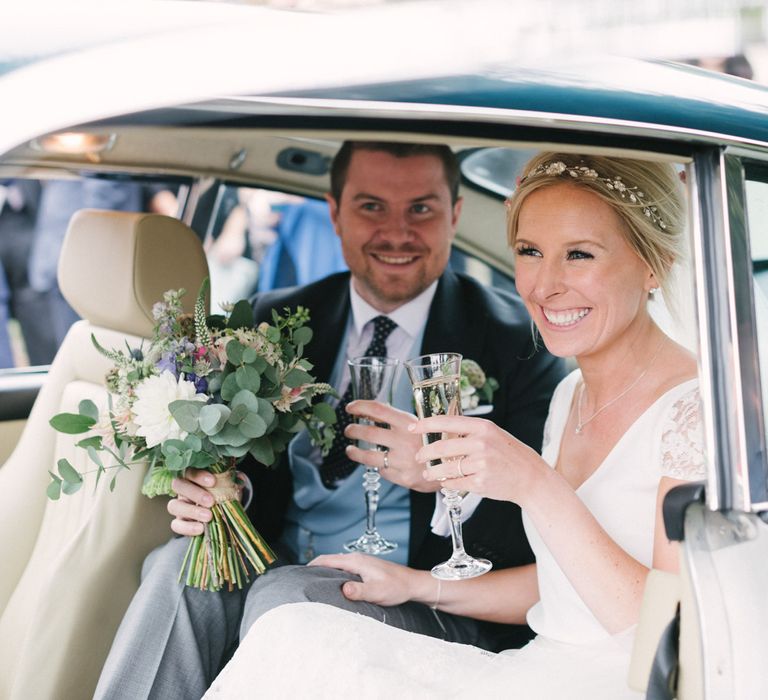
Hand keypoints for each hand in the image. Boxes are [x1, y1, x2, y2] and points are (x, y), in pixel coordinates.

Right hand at [167, 468, 243, 536]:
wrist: (221, 510)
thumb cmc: (221, 492)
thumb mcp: (225, 485)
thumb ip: (229, 481)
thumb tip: (240, 479)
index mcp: (192, 476)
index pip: (189, 471)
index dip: (198, 476)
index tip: (213, 481)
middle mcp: (182, 489)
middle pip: (178, 485)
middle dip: (195, 493)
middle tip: (211, 501)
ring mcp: (179, 506)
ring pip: (174, 505)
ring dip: (192, 511)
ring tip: (209, 516)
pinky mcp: (179, 522)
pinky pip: (176, 525)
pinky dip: (187, 527)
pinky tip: (201, 528)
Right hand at [309, 553, 425, 606]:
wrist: (413, 585)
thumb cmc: (397, 587)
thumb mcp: (377, 592)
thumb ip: (359, 590)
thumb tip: (343, 589)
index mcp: (356, 561)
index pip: (327, 559)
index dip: (311, 566)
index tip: (298, 575)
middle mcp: (357, 559)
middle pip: (329, 561)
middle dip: (315, 569)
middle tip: (302, 582)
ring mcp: (361, 564)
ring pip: (337, 566)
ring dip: (325, 573)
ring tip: (315, 585)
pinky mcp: (365, 570)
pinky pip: (344, 570)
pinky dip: (335, 576)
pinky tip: (334, 586)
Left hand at [344, 400, 438, 491]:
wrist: (456, 465)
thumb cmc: (438, 441)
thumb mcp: (424, 424)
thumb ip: (402, 419)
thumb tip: (376, 411)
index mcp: (409, 423)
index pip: (378, 409)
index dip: (360, 406)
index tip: (350, 407)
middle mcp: (403, 441)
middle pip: (368, 433)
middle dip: (353, 430)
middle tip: (348, 430)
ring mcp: (402, 461)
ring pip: (368, 456)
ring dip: (354, 452)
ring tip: (350, 449)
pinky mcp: (402, 478)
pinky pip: (383, 471)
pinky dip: (378, 466)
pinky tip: (378, 463)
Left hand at [408, 415, 544, 504]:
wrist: (530, 477)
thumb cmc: (509, 455)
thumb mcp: (492, 435)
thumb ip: (469, 433)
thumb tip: (441, 433)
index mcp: (482, 427)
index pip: (446, 422)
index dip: (426, 424)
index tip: (413, 427)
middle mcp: (481, 443)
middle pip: (441, 447)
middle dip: (425, 453)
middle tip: (419, 457)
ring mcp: (481, 464)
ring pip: (445, 468)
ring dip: (432, 472)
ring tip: (428, 473)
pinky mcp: (480, 482)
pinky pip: (454, 483)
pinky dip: (447, 483)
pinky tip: (446, 482)